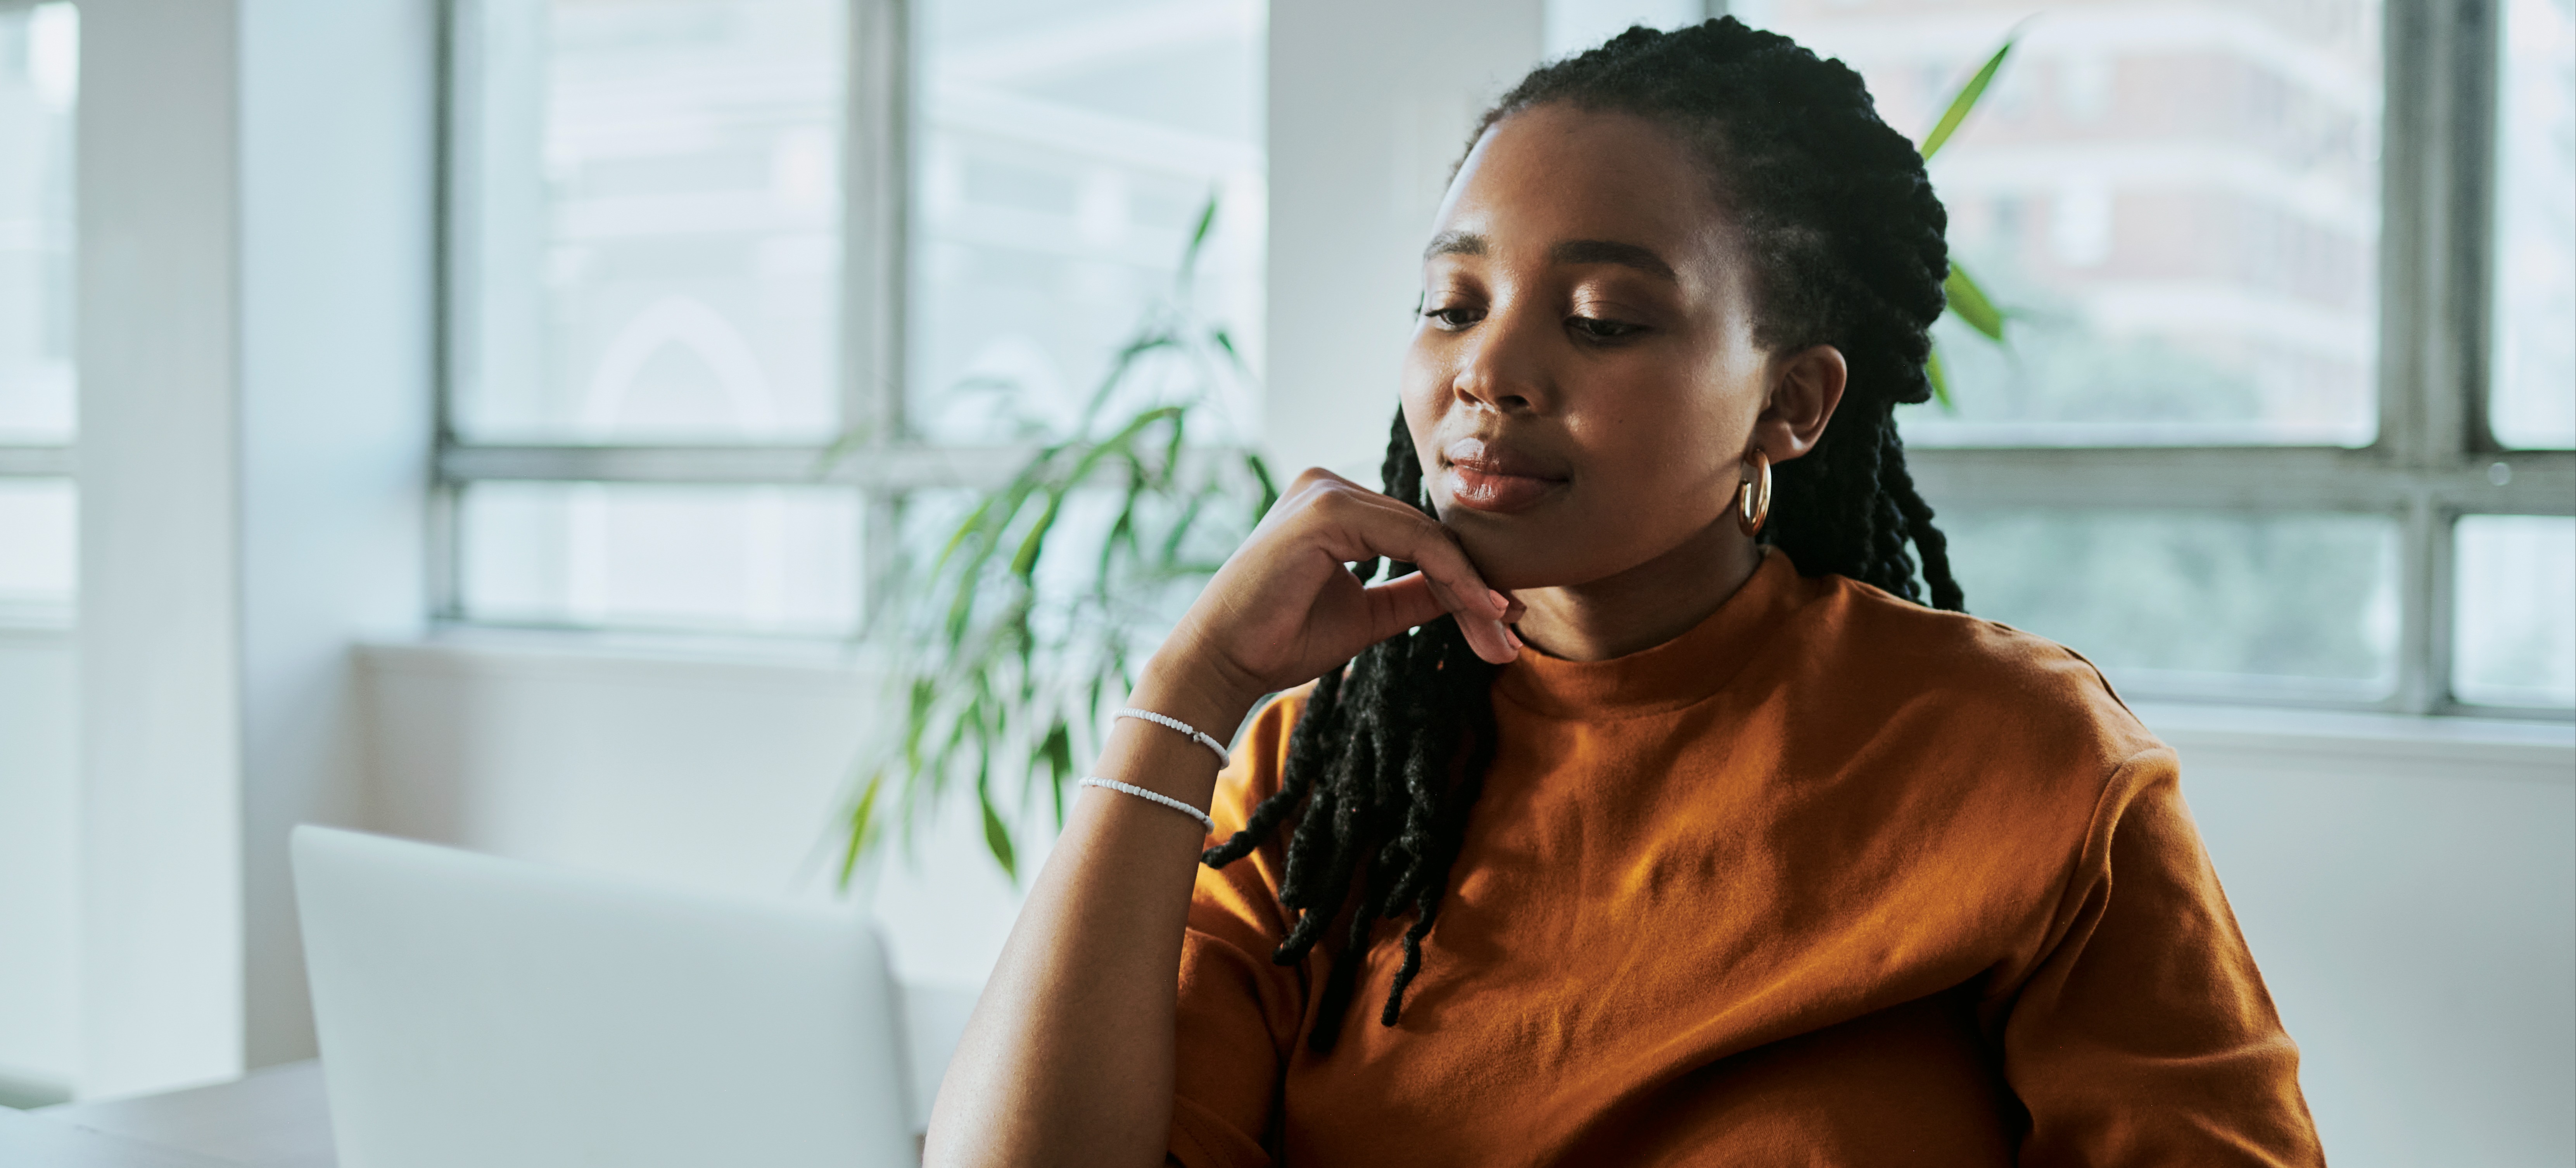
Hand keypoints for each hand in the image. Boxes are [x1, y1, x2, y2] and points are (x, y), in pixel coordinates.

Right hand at [1147, 468, 1521, 720]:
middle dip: (1475, 589)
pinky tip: (1478, 610)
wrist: (1224, 662)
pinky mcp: (1327, 507)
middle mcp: (1330, 484)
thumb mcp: (1368, 614)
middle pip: (1429, 533)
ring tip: (1501, 635)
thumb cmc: (1282, 639)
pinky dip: (1451, 576)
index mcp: (1335, 504)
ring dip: (1470, 589)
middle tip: (1510, 640)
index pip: (1419, 535)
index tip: (1503, 624)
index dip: (1465, 579)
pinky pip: (1412, 540)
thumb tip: (1474, 593)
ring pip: (1427, 536)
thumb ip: (1415, 593)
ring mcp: (1327, 490)